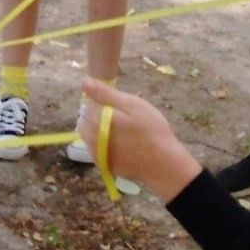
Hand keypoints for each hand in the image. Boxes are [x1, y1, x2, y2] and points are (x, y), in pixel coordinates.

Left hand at [81, 78, 202, 199]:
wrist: (164, 165)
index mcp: (96, 121)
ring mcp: (98, 155)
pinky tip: (124, 145)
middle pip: (86, 120)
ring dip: (101, 130)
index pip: (88, 105)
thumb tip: (85, 82)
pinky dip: (106, 144)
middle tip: (123, 117)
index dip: (103, 101)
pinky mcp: (106, 166)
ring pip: (90, 136)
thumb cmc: (152, 131)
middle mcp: (91, 139)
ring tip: (123, 131)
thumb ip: (106, 94)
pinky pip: (99, 150)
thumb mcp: (133, 105)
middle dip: (99, 115)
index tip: (119, 104)